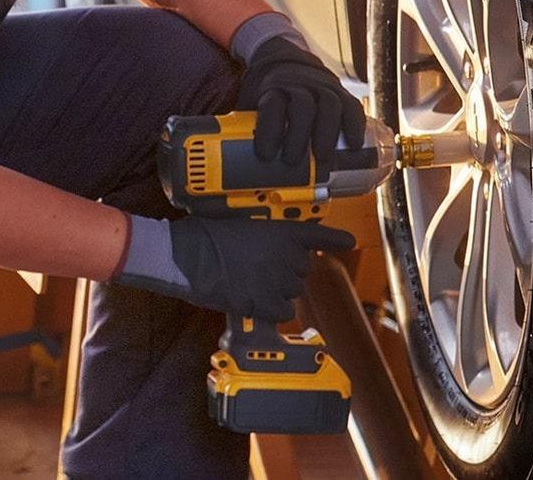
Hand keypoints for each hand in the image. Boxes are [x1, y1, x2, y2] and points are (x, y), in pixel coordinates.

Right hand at [113, 215, 355, 321]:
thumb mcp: (238, 223)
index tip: (348, 241)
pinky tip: (254, 302)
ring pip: (292, 291)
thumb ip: (261, 235)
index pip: (317, 235)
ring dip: (277, 290)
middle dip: (285, 271)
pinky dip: (272, 310)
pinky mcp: (263, 302)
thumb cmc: (204, 235)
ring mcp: (276, 280)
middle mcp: (285, 255)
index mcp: (279, 231)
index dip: (334, 239)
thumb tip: (267, 249)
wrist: (184, 255)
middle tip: (258, 268)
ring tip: (250, 283)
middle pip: (301, 270)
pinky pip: (282, 311)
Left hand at [238, 38, 365, 164]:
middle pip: (302, 106)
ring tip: (323, 160)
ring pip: (329, 105)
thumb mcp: (250, 104)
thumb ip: (244, 129)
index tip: (265, 155)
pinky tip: (354, 146)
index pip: (272, 106)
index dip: (269, 130)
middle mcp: (299, 84)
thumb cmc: (268, 94)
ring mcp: (322, 86)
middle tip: (293, 163)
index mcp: (272, 89)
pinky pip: (351, 106)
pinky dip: (354, 126)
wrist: (284, 60)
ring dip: (327, 134)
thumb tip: (231, 165)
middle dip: (299, 136)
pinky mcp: (341, 92)